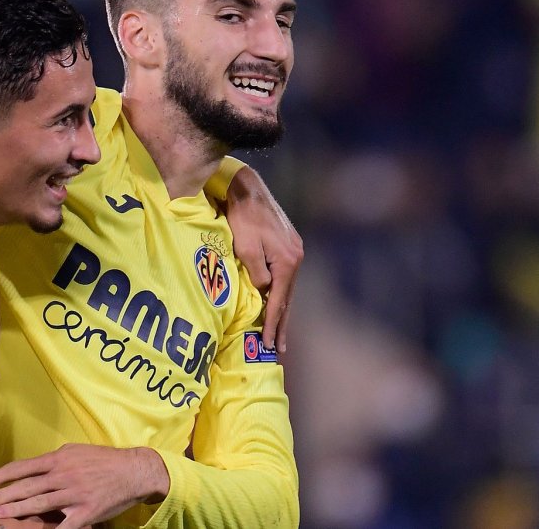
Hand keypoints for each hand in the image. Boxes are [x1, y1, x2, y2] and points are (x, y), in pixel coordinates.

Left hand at [0, 444, 168, 528]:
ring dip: (15, 510)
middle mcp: (62, 475)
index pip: (19, 468)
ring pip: (38, 504)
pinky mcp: (87, 511)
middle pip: (24, 487)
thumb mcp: (74, 452)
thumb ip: (52, 461)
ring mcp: (74, 494)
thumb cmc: (102, 460)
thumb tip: (31, 468)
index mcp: (57, 459)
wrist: (134, 470)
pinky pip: (65, 525)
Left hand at [224, 166, 303, 352]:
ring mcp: (294, 251)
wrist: (247, 189)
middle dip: (282, 325)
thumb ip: (256, 274)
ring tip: (279, 333)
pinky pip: (284, 277)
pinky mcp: (287, 245)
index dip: (273, 324)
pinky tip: (276, 301)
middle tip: (280, 349)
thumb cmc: (242, 218)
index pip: (279, 301)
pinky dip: (280, 293)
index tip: (269, 344)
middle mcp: (296, 258)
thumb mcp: (245, 249)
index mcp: (288, 261)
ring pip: (286, 288)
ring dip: (282, 310)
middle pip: (287, 298)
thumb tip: (263, 291)